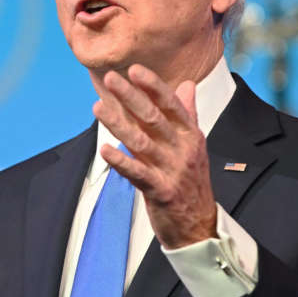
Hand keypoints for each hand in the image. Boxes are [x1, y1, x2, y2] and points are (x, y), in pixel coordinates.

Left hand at [93, 65, 217, 248]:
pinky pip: (138, 173)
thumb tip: (187, 85)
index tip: (134, 69)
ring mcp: (172, 170)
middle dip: (131, 97)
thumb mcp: (194, 145)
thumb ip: (188, 114)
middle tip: (111, 79)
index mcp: (191, 135)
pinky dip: (121, 161)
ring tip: (98, 107)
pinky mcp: (161, 191)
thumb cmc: (192, 182)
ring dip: (118, 123)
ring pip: (141, 142)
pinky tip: (105, 150)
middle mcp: (183, 150)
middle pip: (154, 118)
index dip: (153, 86)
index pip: (172, 104)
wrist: (199, 226)